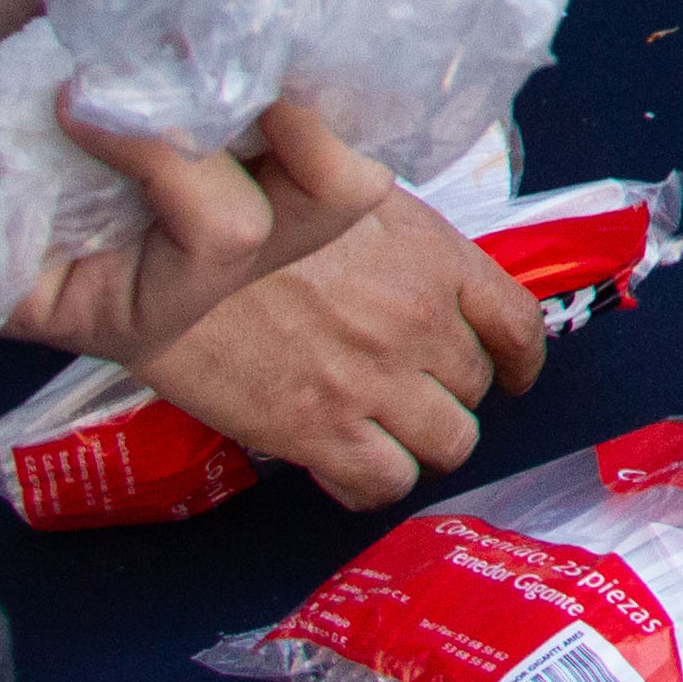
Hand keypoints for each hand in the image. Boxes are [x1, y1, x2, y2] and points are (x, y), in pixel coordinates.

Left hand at [0, 0, 381, 360]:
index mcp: (240, 86)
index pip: (373, 79)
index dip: (391, 25)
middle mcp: (233, 173)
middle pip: (382, 156)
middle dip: (352, 75)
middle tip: (282, 12)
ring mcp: (183, 250)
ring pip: (321, 207)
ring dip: (254, 115)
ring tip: (150, 64)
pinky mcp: (124, 302)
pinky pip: (214, 240)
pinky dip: (165, 161)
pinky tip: (82, 108)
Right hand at [137, 187, 551, 506]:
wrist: (164, 252)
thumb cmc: (245, 209)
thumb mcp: (344, 198)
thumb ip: (400, 244)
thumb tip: (421, 266)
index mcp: (434, 258)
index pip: (517, 323)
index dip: (518, 360)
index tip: (509, 374)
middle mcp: (419, 321)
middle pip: (476, 388)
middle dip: (449, 394)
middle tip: (409, 393)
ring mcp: (374, 379)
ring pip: (449, 443)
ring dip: (421, 442)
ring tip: (384, 432)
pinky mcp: (319, 430)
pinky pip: (381, 483)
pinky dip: (371, 483)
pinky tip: (347, 466)